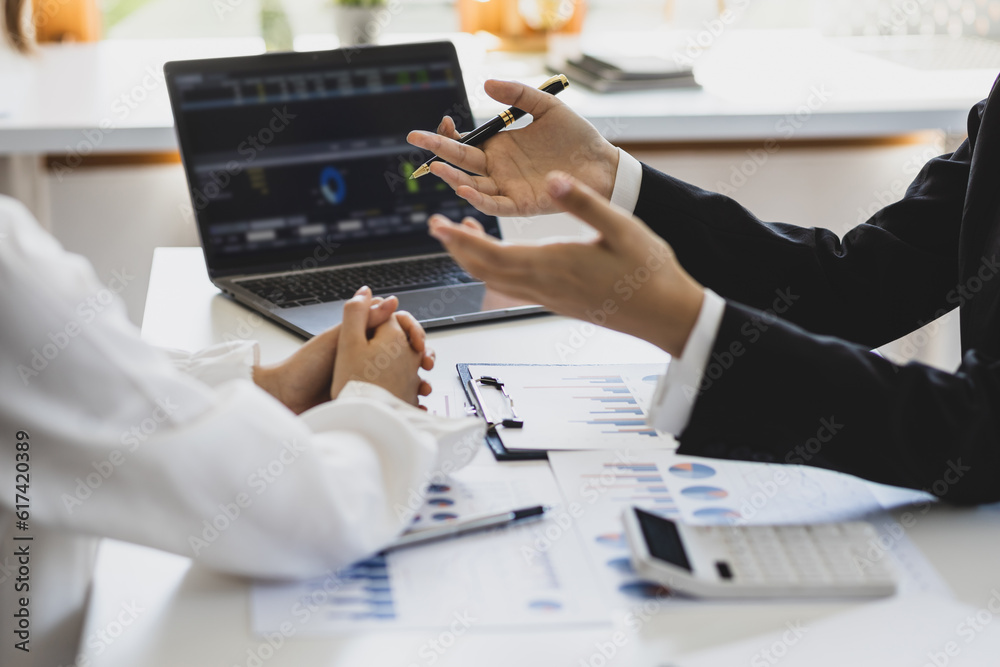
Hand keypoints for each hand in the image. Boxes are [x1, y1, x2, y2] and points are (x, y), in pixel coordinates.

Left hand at [254, 290, 433, 412]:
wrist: (287, 399)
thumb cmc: (305, 367)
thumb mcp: (337, 339)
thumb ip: (363, 320)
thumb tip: (390, 300)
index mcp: (362, 339)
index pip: (398, 329)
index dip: (412, 333)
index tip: (418, 343)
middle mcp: (369, 358)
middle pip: (406, 353)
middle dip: (422, 357)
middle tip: (427, 365)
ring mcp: (370, 380)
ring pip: (406, 377)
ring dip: (419, 381)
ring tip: (423, 389)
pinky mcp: (368, 400)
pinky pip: (394, 400)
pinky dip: (408, 403)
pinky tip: (415, 407)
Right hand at [406, 79, 619, 216]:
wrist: (602, 164)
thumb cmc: (576, 136)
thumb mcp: (545, 107)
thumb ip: (517, 95)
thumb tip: (486, 83)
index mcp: (501, 147)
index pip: (466, 143)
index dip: (450, 135)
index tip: (444, 121)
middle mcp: (499, 169)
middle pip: (461, 162)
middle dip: (437, 150)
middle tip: (414, 137)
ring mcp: (508, 188)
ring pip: (472, 185)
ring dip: (452, 177)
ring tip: (436, 166)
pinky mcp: (521, 205)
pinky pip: (494, 204)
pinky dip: (478, 199)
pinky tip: (464, 188)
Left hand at [427, 172, 704, 356]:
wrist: (665, 315)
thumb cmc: (648, 272)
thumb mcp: (621, 228)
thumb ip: (583, 202)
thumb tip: (554, 179)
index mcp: (553, 264)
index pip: (490, 255)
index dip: (459, 240)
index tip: (437, 224)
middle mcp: (544, 285)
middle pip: (482, 271)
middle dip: (455, 249)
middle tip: (436, 225)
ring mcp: (549, 297)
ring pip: (496, 281)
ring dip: (473, 259)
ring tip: (463, 234)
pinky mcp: (557, 301)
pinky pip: (513, 286)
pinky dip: (495, 268)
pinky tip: (501, 253)